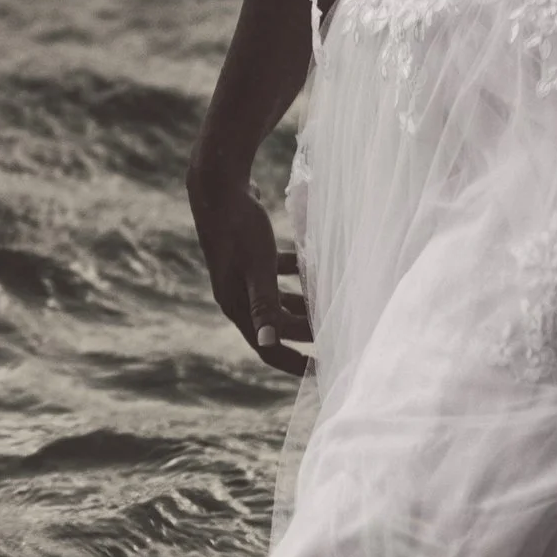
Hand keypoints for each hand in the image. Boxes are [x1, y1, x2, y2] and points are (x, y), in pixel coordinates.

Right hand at [188, 168, 311, 375]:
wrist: (218, 185)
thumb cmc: (240, 228)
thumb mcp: (258, 268)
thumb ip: (265, 305)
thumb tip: (268, 343)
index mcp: (235, 304)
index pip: (266, 347)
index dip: (294, 361)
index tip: (323, 371)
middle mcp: (235, 294)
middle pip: (275, 325)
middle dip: (305, 332)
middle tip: (338, 333)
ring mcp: (241, 275)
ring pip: (278, 300)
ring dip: (302, 305)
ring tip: (331, 303)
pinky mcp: (248, 256)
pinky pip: (276, 276)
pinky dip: (295, 276)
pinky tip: (314, 267)